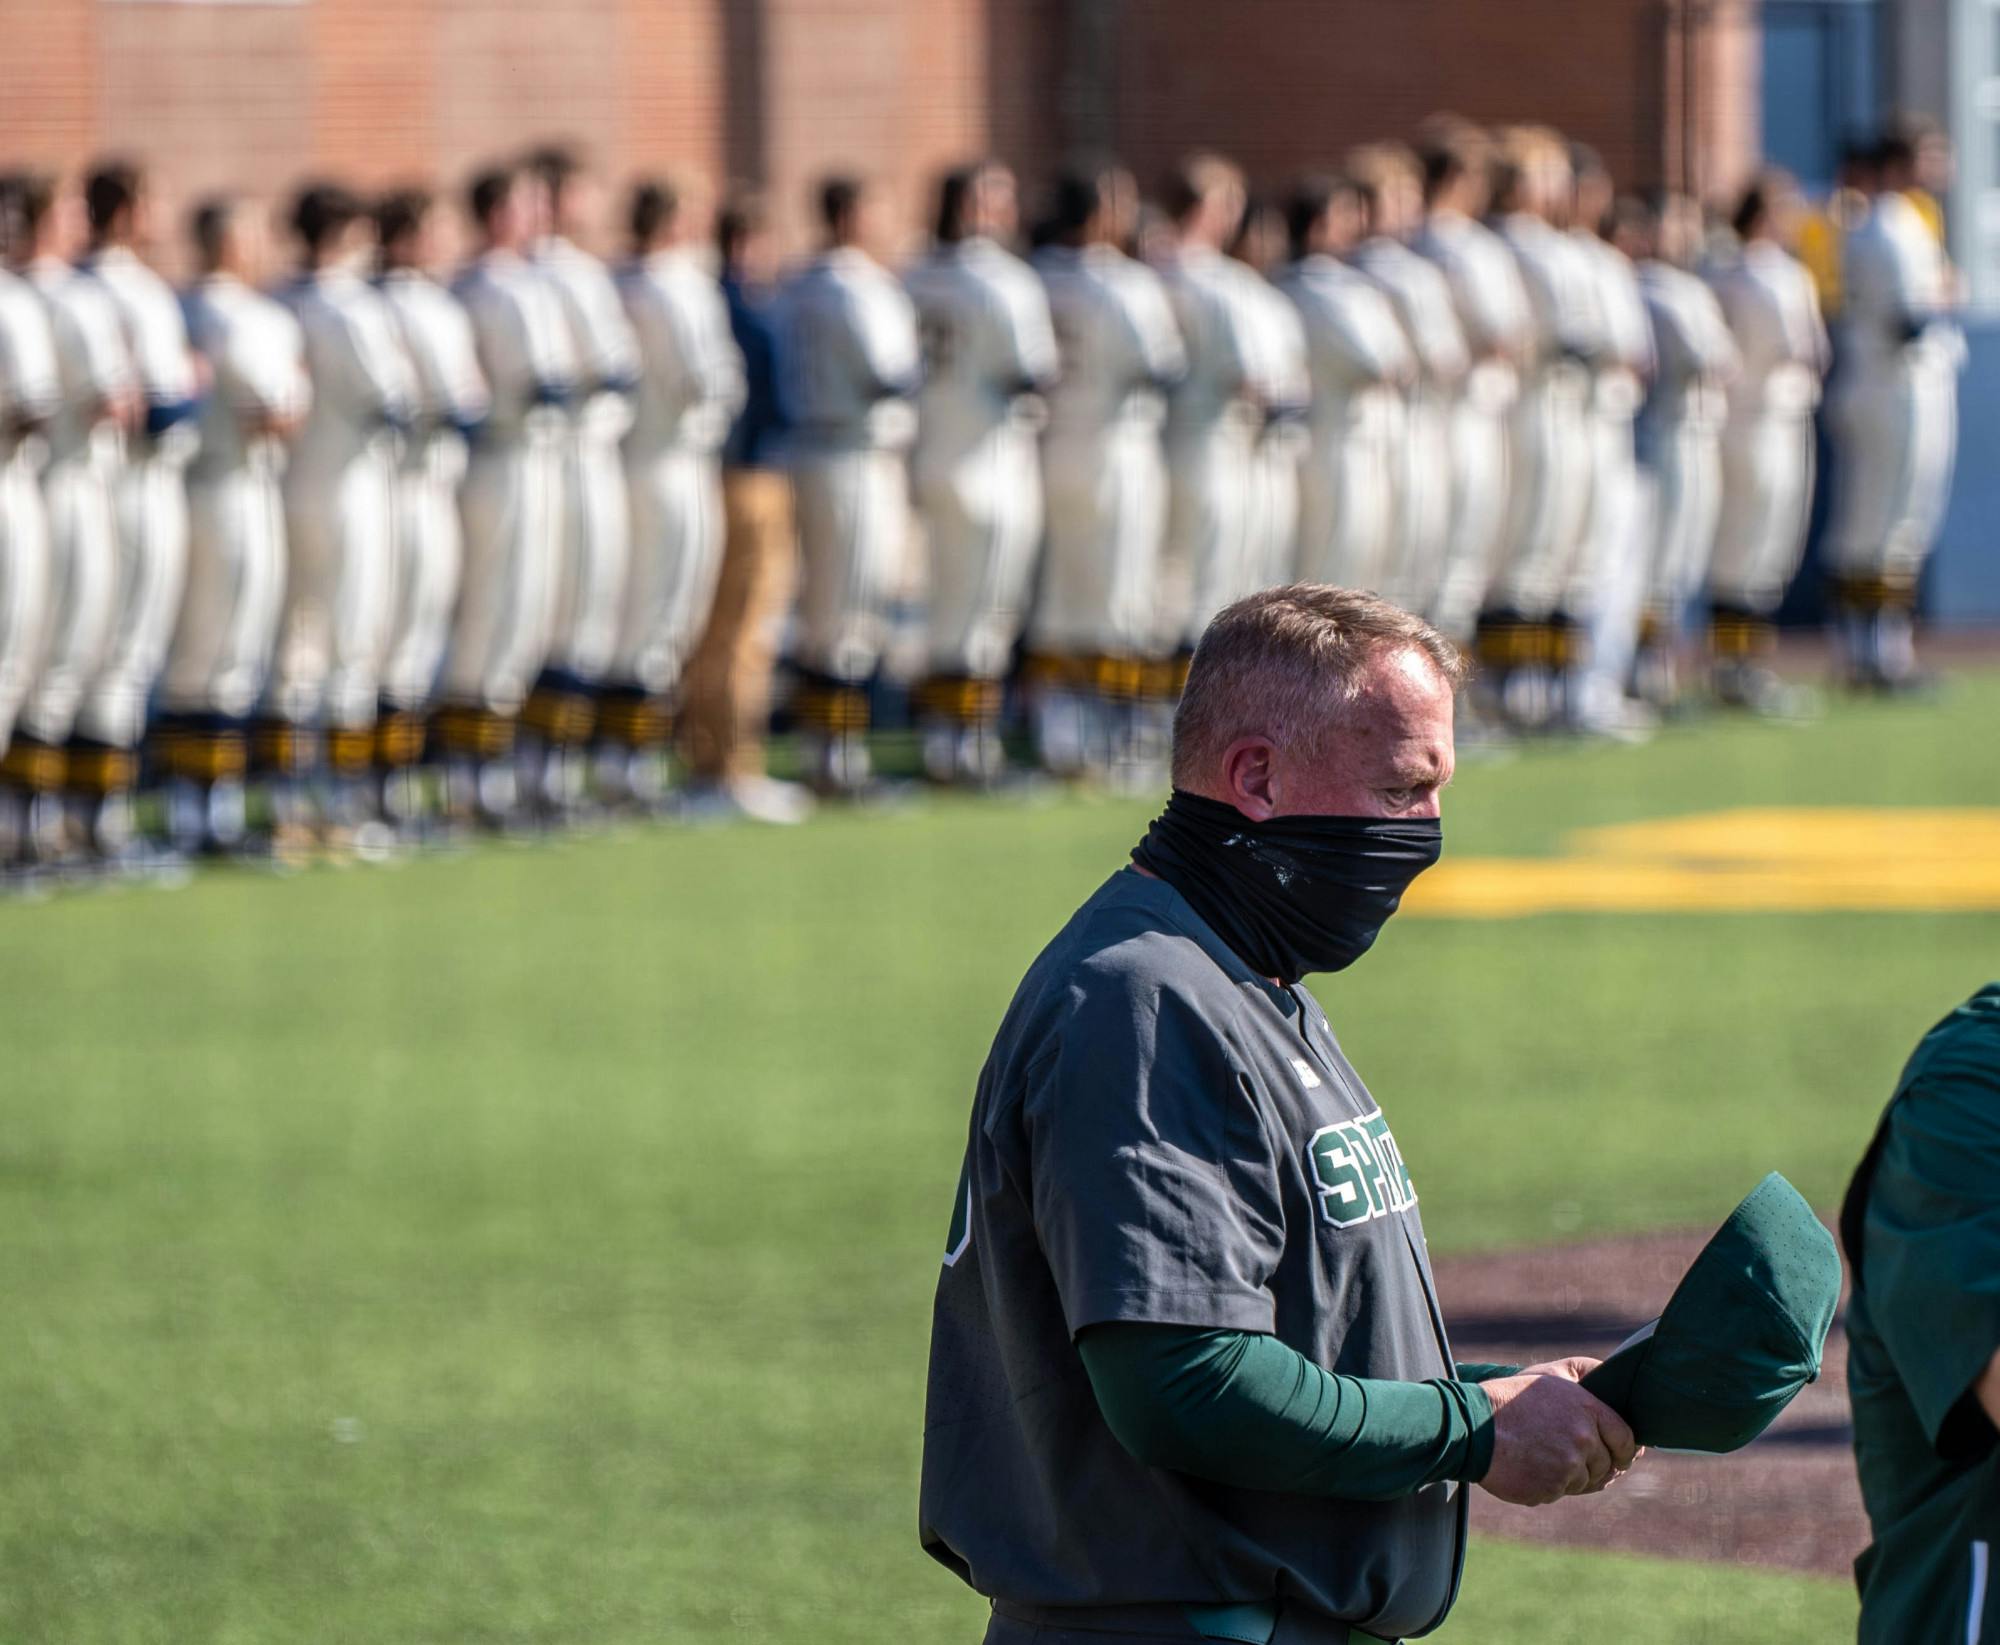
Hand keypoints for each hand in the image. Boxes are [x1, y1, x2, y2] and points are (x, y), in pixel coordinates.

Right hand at [1477, 1367, 1639, 1506]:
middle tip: (1567, 1453)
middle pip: (1606, 1465)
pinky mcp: (1550, 1489)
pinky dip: (1548, 1484)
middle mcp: (1583, 1440)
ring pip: (1583, 1482)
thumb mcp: (1551, 1374)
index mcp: (1588, 1411)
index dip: (1625, 1450)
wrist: (1472, 1426)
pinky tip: (1530, 1467)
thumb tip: (1613, 1378)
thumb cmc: (1512, 1397)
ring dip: (1569, 1475)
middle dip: (1593, 1463)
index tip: (1619, 1454)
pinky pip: (1560, 1492)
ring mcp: (1567, 1467)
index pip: (1626, 1441)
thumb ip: (1587, 1372)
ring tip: (1542, 1457)